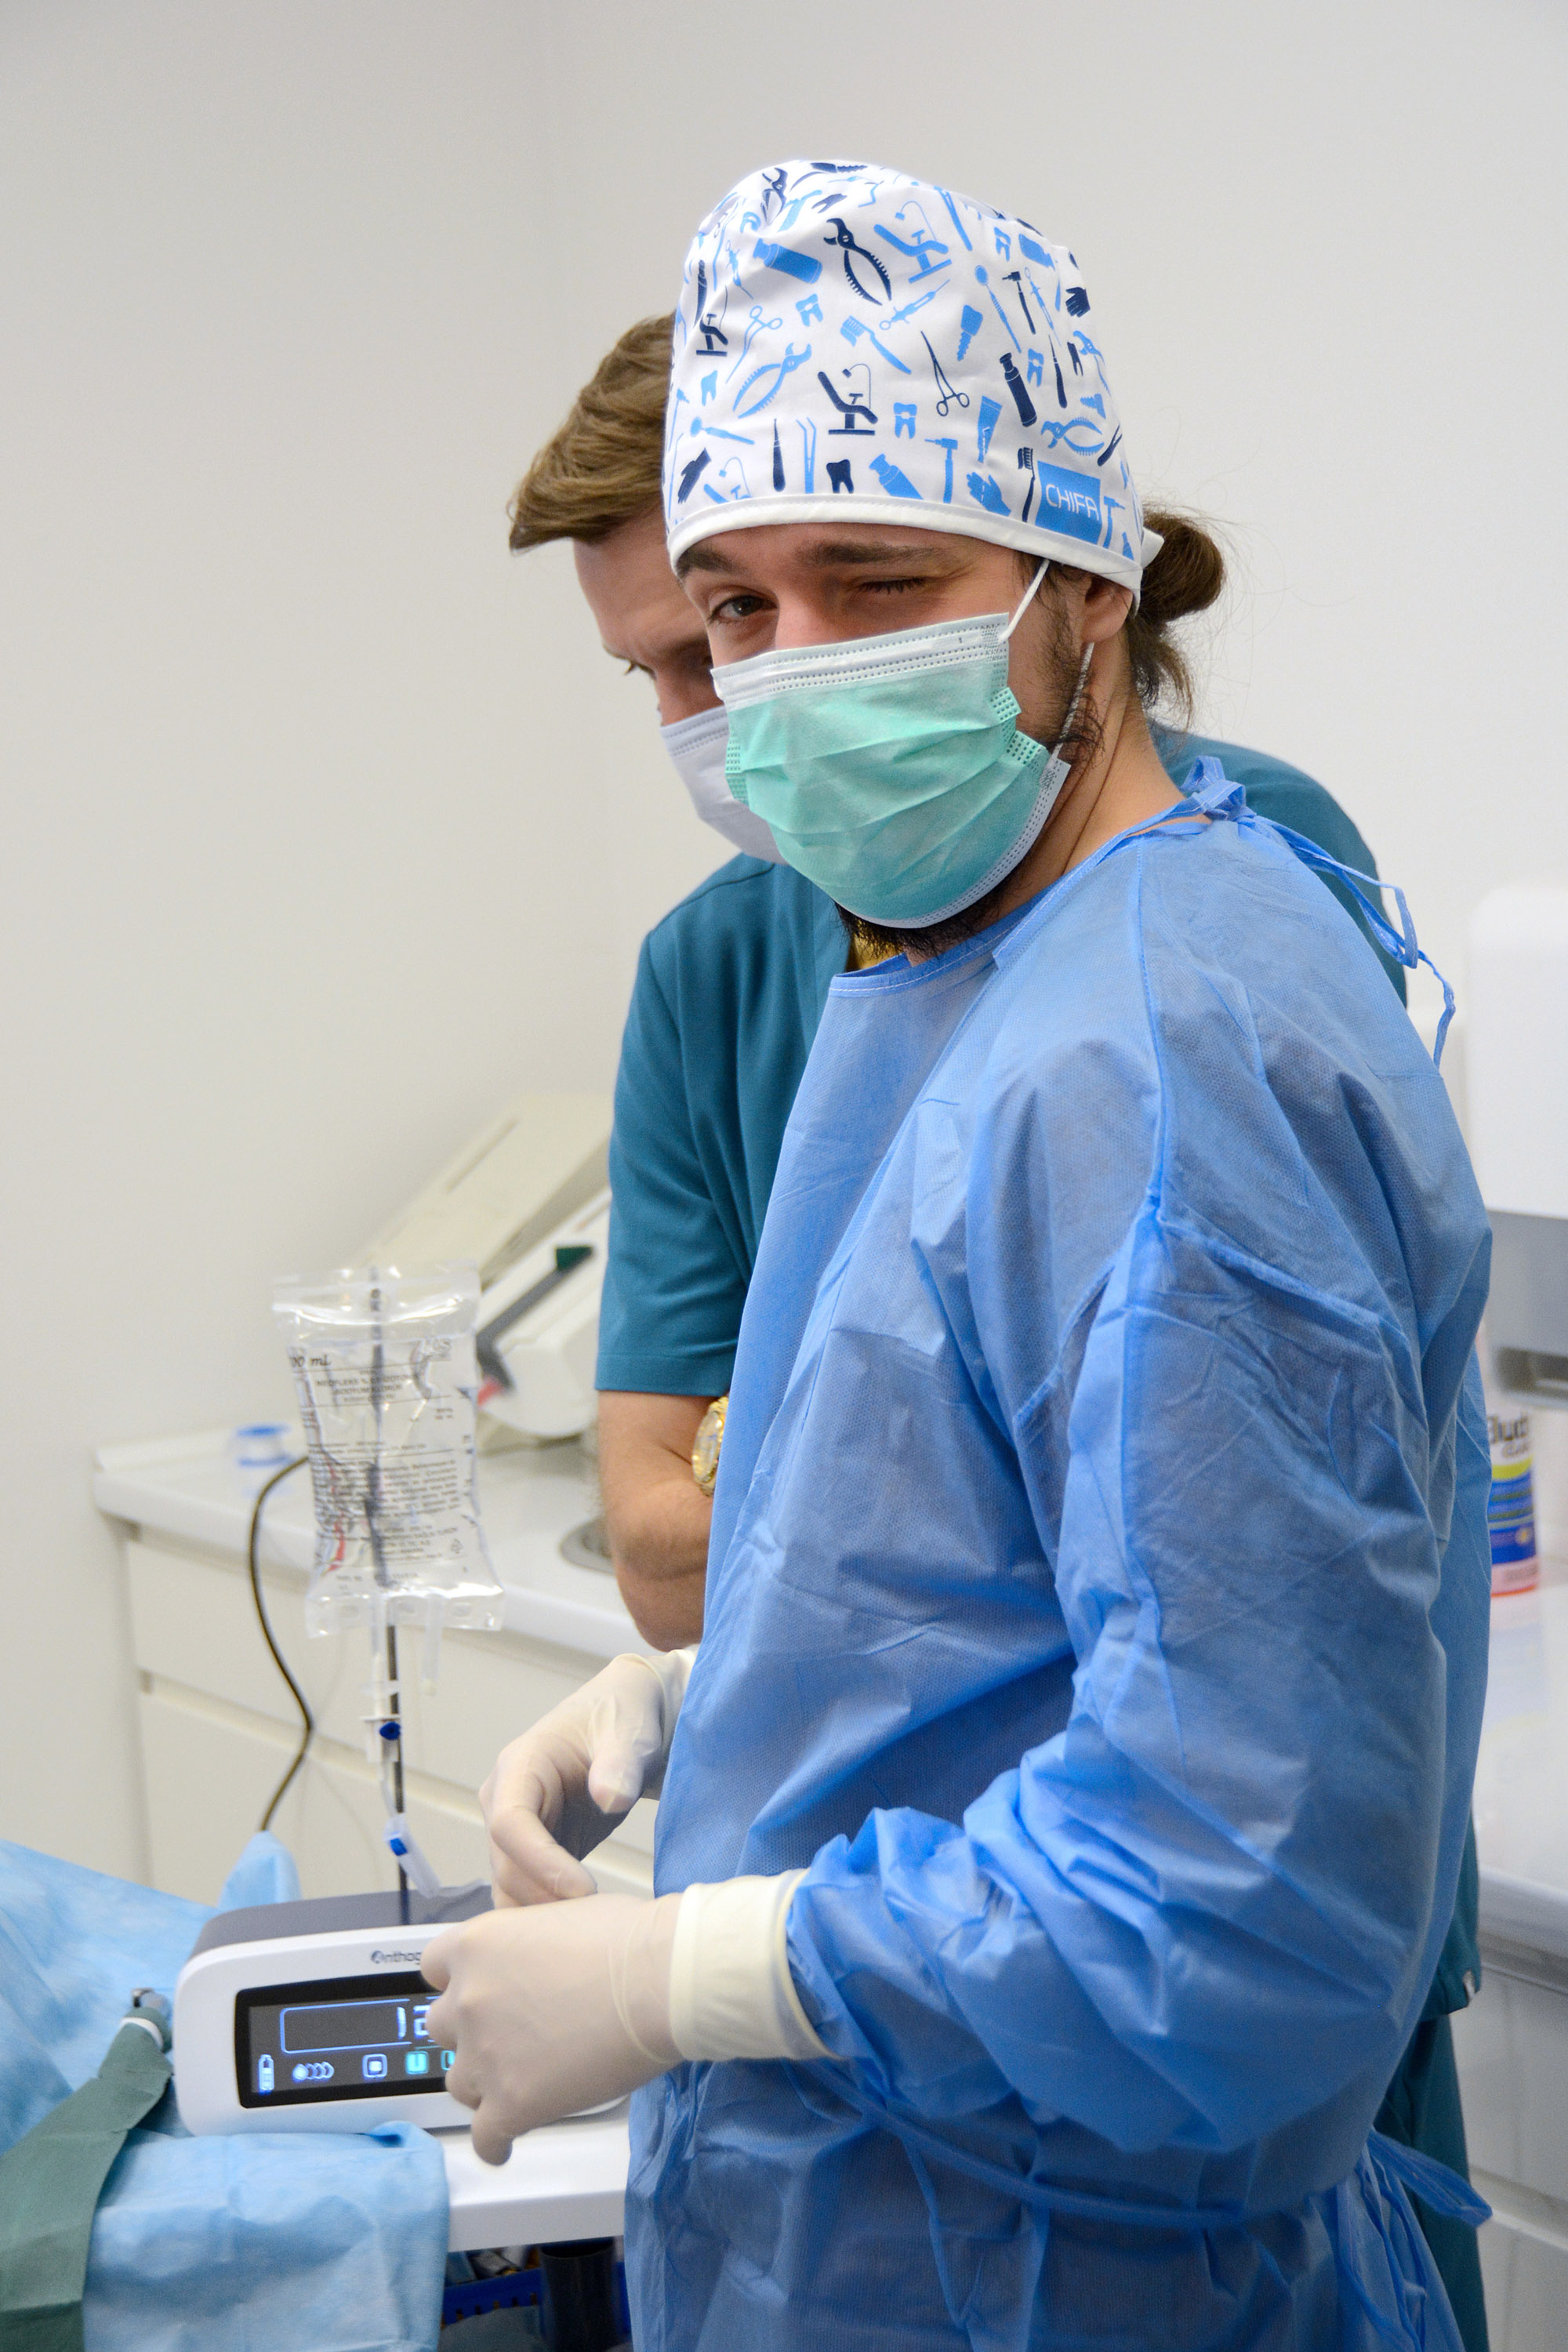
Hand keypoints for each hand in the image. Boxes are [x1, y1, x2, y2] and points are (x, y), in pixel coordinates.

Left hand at [422, 1893, 681, 2163]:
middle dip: (472, 2032)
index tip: (480, 1991)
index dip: (459, 1980)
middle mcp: (469, 1999)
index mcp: (478, 1944)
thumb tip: (538, 1965)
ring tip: (518, 2083)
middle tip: (510, 2034)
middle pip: (442, 2027)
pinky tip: (506, 2145)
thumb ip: (528, 1943)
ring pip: (460, 2084)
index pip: (435, 1966)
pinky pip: (484, 2138)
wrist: (660, 1981)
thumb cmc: (628, 1939)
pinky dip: (495, 2144)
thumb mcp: (560, 1915)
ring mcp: (485, 2056)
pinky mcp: (511, 2104)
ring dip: (484, 2083)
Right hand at [481, 1653, 684, 1904]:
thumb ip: (619, 1764)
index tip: (584, 1890)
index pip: (508, 1824)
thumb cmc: (623, 1715)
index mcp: (519, 1766)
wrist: (629, 1718)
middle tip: (596, 1925)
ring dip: (545, 1914)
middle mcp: (505, 1801)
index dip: (540, 1863)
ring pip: (511, 1888)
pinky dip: (552, 1915)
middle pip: (506, 1865)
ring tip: (594, 1930)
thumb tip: (608, 1797)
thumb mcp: (628, 1733)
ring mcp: (517, 1831)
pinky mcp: (536, 1852)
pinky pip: (529, 1893)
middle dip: (546, 1898)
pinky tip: (588, 1928)